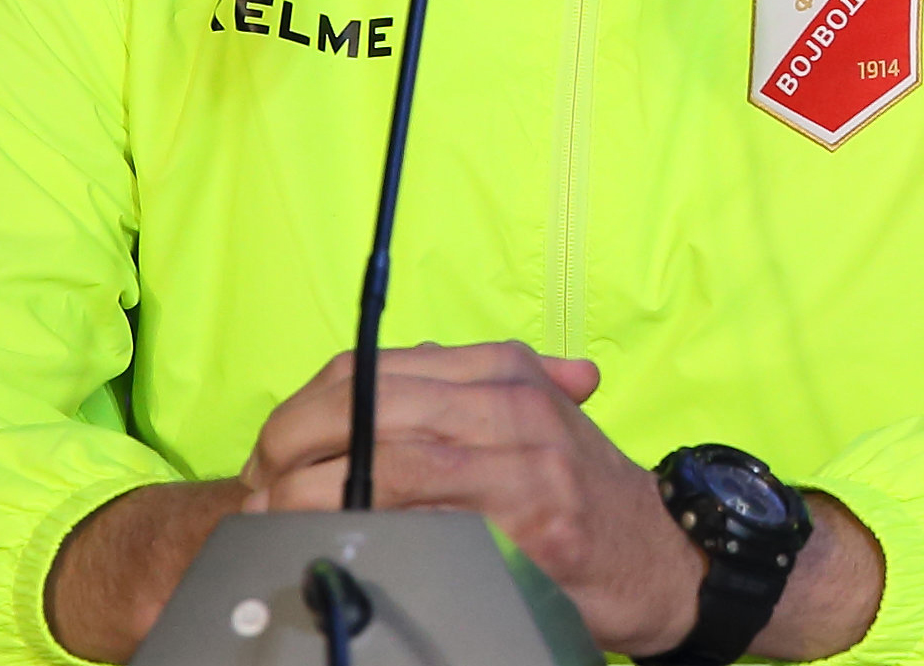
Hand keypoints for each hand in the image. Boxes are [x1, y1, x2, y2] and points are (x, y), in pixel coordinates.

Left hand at [239, 343, 705, 653]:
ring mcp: (527, 463)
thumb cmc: (578, 495)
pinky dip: (372, 535)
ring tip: (278, 524)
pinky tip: (341, 550)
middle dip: (289, 453)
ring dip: (311, 499)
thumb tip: (347, 409)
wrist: (667, 554)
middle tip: (256, 493)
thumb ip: (450, 407)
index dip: (300, 411)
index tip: (268, 453)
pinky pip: (430, 524)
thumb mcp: (522, 426)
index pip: (370, 368)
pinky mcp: (534, 526)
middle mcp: (513, 404)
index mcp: (503, 371)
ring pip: (386, 462)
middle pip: (366, 406)